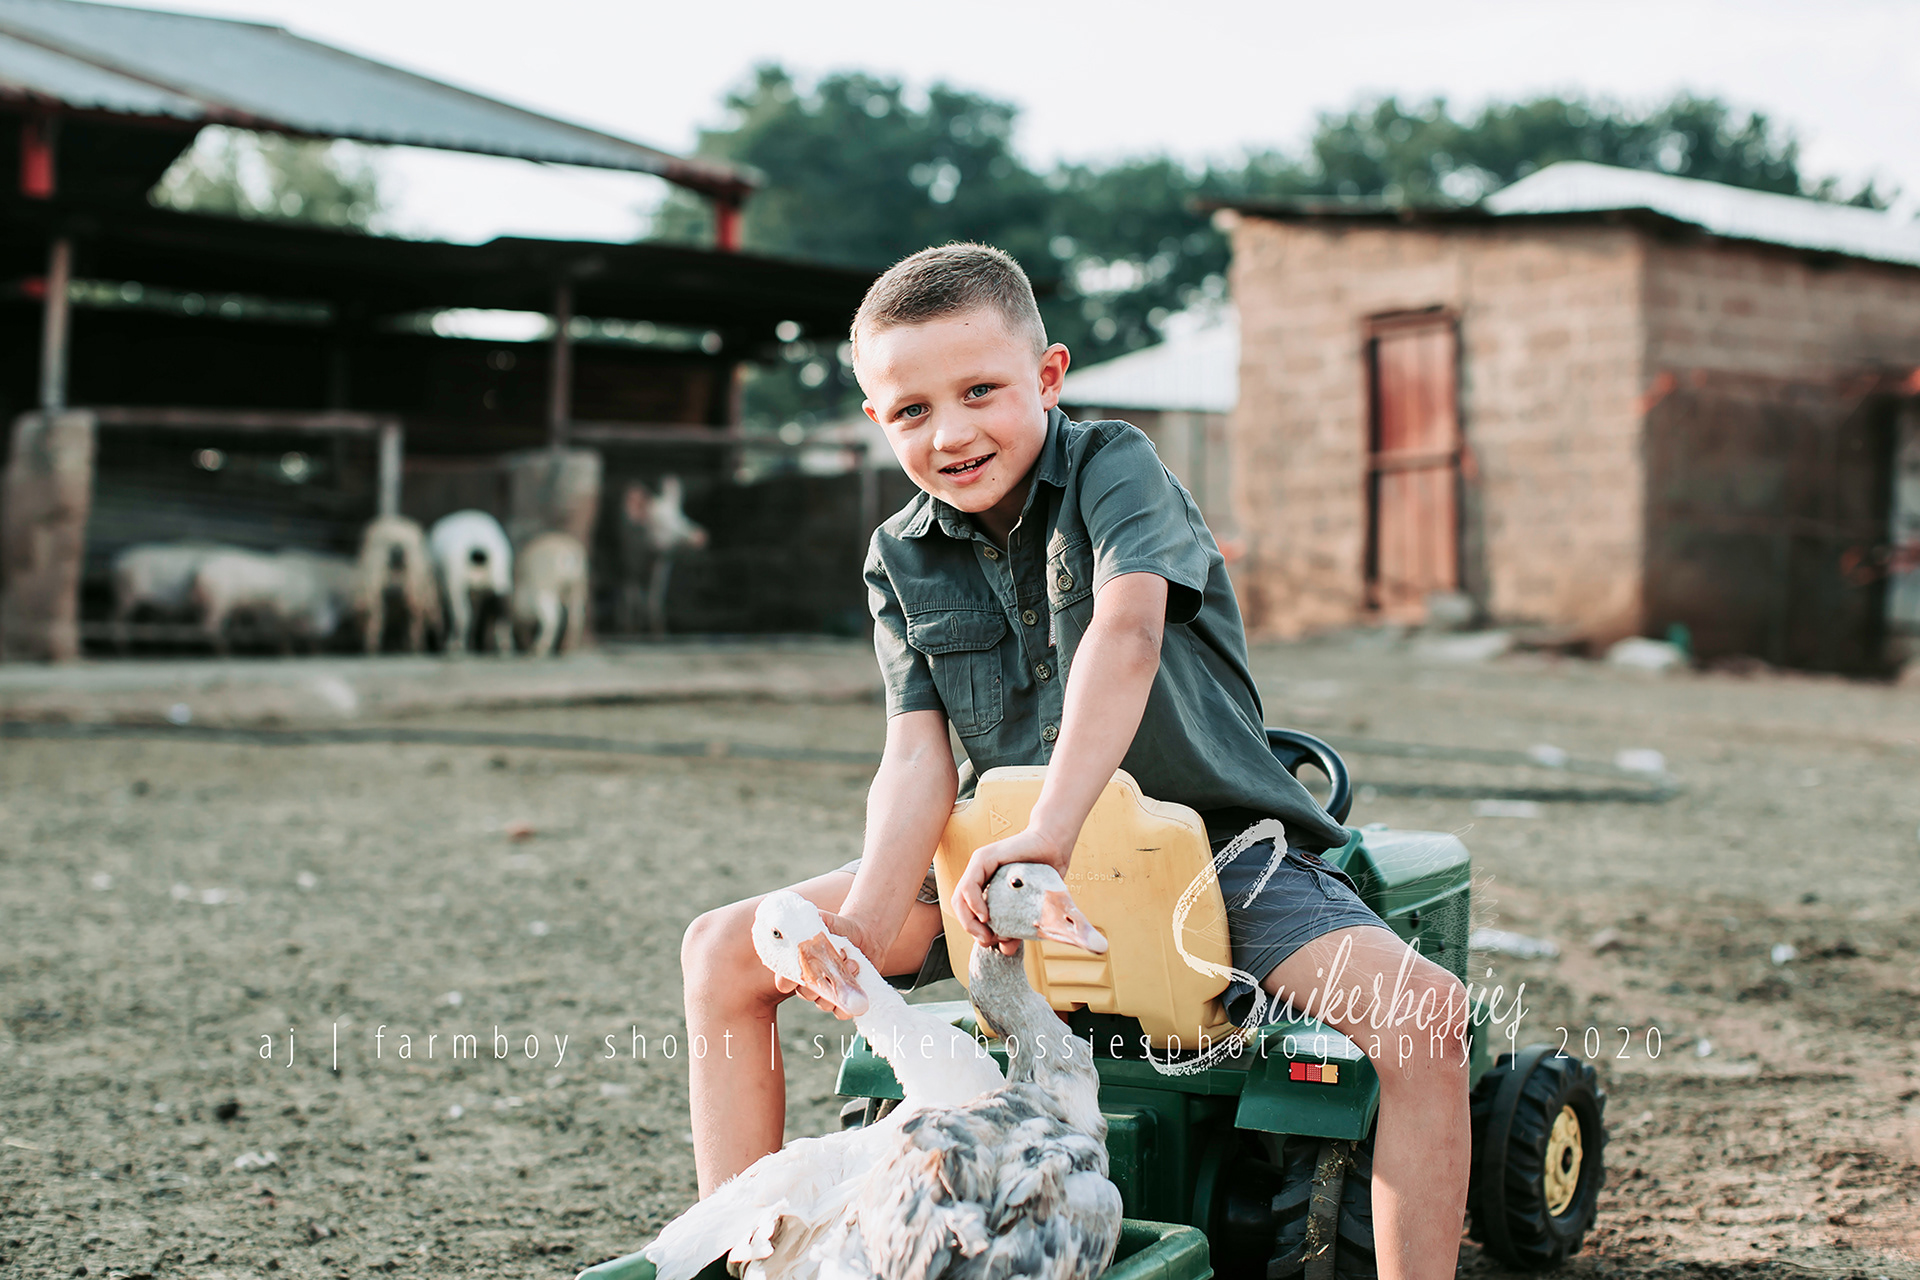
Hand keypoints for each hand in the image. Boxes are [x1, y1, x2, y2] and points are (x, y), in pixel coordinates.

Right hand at [772, 909, 879, 1019]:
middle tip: (839, 958)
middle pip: (805, 993)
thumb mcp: (823, 921)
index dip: (787, 981)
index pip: (784, 981)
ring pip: (823, 1003)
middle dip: (821, 980)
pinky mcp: (843, 1001)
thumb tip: (795, 919)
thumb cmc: (839, 928)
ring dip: (839, 988)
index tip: (799, 973)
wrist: (865, 937)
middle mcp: (809, 981)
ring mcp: (826, 993)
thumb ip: (809, 920)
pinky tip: (856, 991)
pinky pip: (841, 1012)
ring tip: (853, 965)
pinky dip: (848, 1005)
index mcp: (798, 964)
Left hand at [951, 826, 1069, 954]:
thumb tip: (1005, 950)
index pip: (969, 915)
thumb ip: (1016, 928)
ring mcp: (978, 866)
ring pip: (959, 899)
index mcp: (986, 888)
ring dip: (968, 921)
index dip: (978, 933)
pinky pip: (969, 886)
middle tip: (989, 941)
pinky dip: (973, 904)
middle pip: (961, 909)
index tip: (997, 943)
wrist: (1056, 850)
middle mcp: (978, 877)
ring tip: (985, 933)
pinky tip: (984, 916)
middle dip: (971, 930)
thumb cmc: (1045, 876)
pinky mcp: (983, 858)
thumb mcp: (1028, 910)